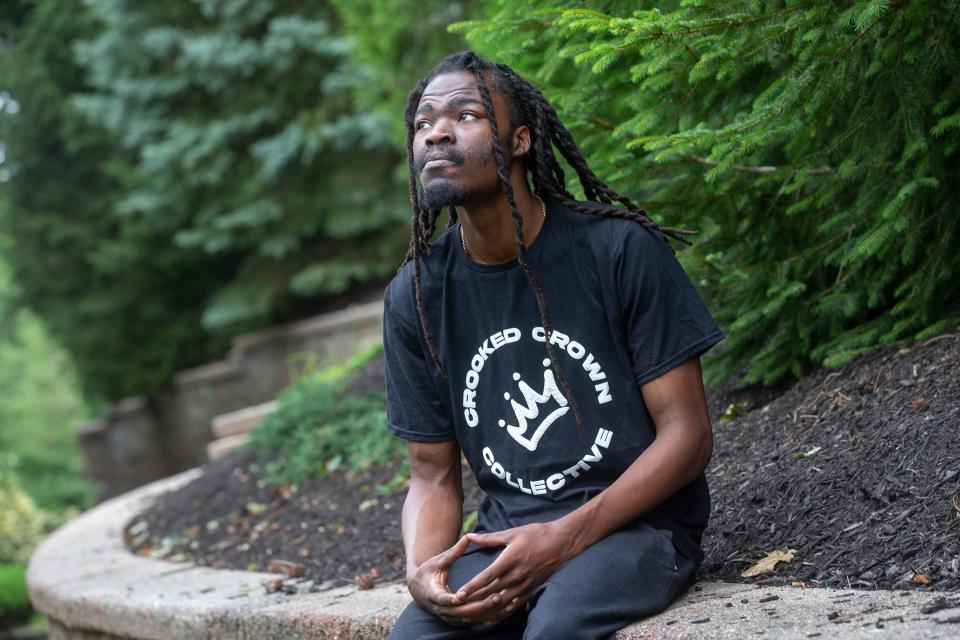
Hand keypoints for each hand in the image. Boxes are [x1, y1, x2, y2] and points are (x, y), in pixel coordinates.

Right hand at [406, 536, 505, 625]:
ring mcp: (448, 617)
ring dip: (486, 614)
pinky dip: (484, 618)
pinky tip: (500, 612)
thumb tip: (467, 536)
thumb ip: (454, 552)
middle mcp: (441, 609)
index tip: (464, 595)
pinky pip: (471, 622)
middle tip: (497, 597)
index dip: (454, 599)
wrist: (418, 589)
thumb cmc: (428, 571)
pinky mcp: (456, 620)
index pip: (444, 599)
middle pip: (461, 612)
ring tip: (503, 603)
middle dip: (480, 606)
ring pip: (469, 620)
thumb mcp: (438, 561)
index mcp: (433, 594)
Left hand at [455, 522, 574, 618]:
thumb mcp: (512, 533)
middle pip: (492, 592)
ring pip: (502, 601)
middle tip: (459, 607)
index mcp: (510, 559)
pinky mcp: (532, 589)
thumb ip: (490, 538)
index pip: (487, 577)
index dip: (472, 587)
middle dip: (474, 600)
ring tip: (472, 615)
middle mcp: (517, 575)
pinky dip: (503, 612)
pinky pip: (515, 605)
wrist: (562, 542)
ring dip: (487, 609)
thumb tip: (470, 536)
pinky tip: (493, 617)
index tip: (459, 594)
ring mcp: (525, 584)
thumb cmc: (536, 534)